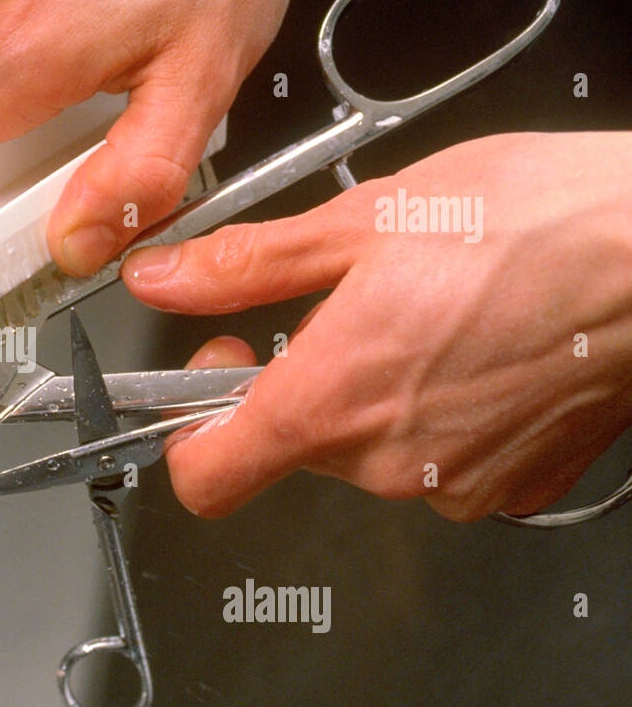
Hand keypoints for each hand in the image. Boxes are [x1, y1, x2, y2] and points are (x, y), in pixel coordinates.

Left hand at [123, 132, 631, 520]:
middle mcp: (386, 461)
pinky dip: (438, 416)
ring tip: (429, 320)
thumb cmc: (540, 224)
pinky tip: (474, 354)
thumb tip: (165, 278)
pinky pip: (438, 463)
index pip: (205, 478)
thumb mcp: (363, 220)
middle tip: (345, 311)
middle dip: (301, 383)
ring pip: (367, 452)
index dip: (187, 434)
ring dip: (376, 395)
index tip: (209, 381)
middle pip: (292, 448)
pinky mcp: (510, 486)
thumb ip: (246, 264)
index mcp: (333, 398)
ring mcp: (453, 483)